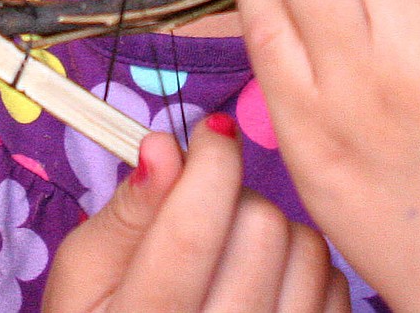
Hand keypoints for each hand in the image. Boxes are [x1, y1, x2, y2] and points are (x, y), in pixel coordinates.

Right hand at [42, 114, 349, 312]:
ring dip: (275, 230)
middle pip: (260, 227)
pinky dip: (306, 268)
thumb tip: (164, 147)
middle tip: (209, 211)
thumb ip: (124, 212)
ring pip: (306, 250)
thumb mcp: (84, 276)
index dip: (211, 161)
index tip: (212, 134)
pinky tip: (268, 281)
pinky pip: (334, 284)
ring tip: (237, 250)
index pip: (194, 229)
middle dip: (235, 197)